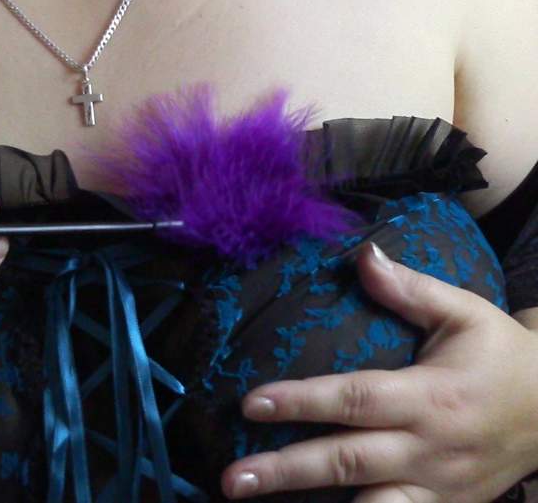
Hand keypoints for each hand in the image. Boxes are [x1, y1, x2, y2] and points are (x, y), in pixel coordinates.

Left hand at [221, 242, 537, 502]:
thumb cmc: (501, 356)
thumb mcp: (465, 312)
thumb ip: (410, 289)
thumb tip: (362, 254)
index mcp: (429, 397)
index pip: (354, 399)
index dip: (301, 401)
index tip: (250, 403)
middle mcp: (428, 449)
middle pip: (348, 462)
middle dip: (287, 471)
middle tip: (232, 479)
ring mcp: (436, 489)